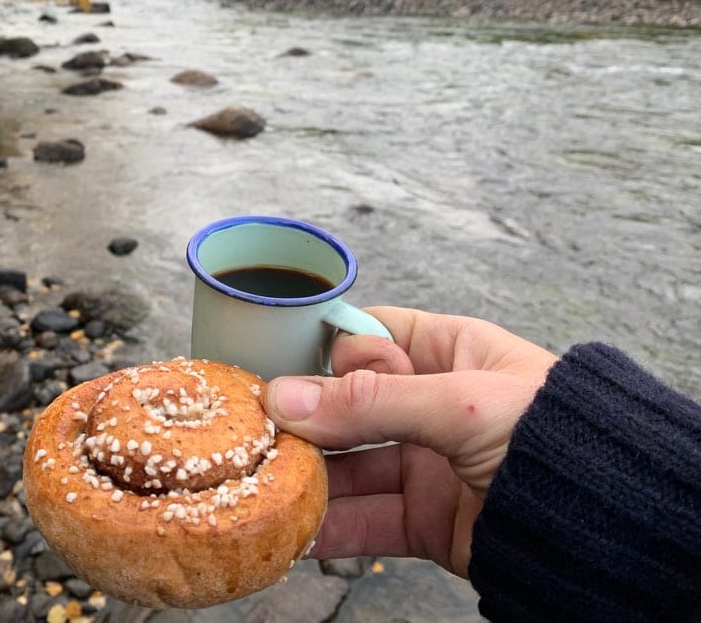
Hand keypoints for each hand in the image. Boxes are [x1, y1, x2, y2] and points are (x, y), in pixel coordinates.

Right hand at [261, 306, 558, 576]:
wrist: (610, 526)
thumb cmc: (556, 436)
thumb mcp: (461, 403)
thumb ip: (372, 400)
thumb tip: (286, 397)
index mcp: (448, 353)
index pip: (368, 338)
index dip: (327, 355)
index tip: (284, 372)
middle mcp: (431, 406)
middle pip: (348, 407)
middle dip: (305, 421)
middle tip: (257, 433)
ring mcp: (427, 465)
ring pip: (351, 468)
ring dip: (310, 478)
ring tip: (266, 485)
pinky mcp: (427, 520)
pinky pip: (368, 521)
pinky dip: (332, 528)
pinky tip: (296, 530)